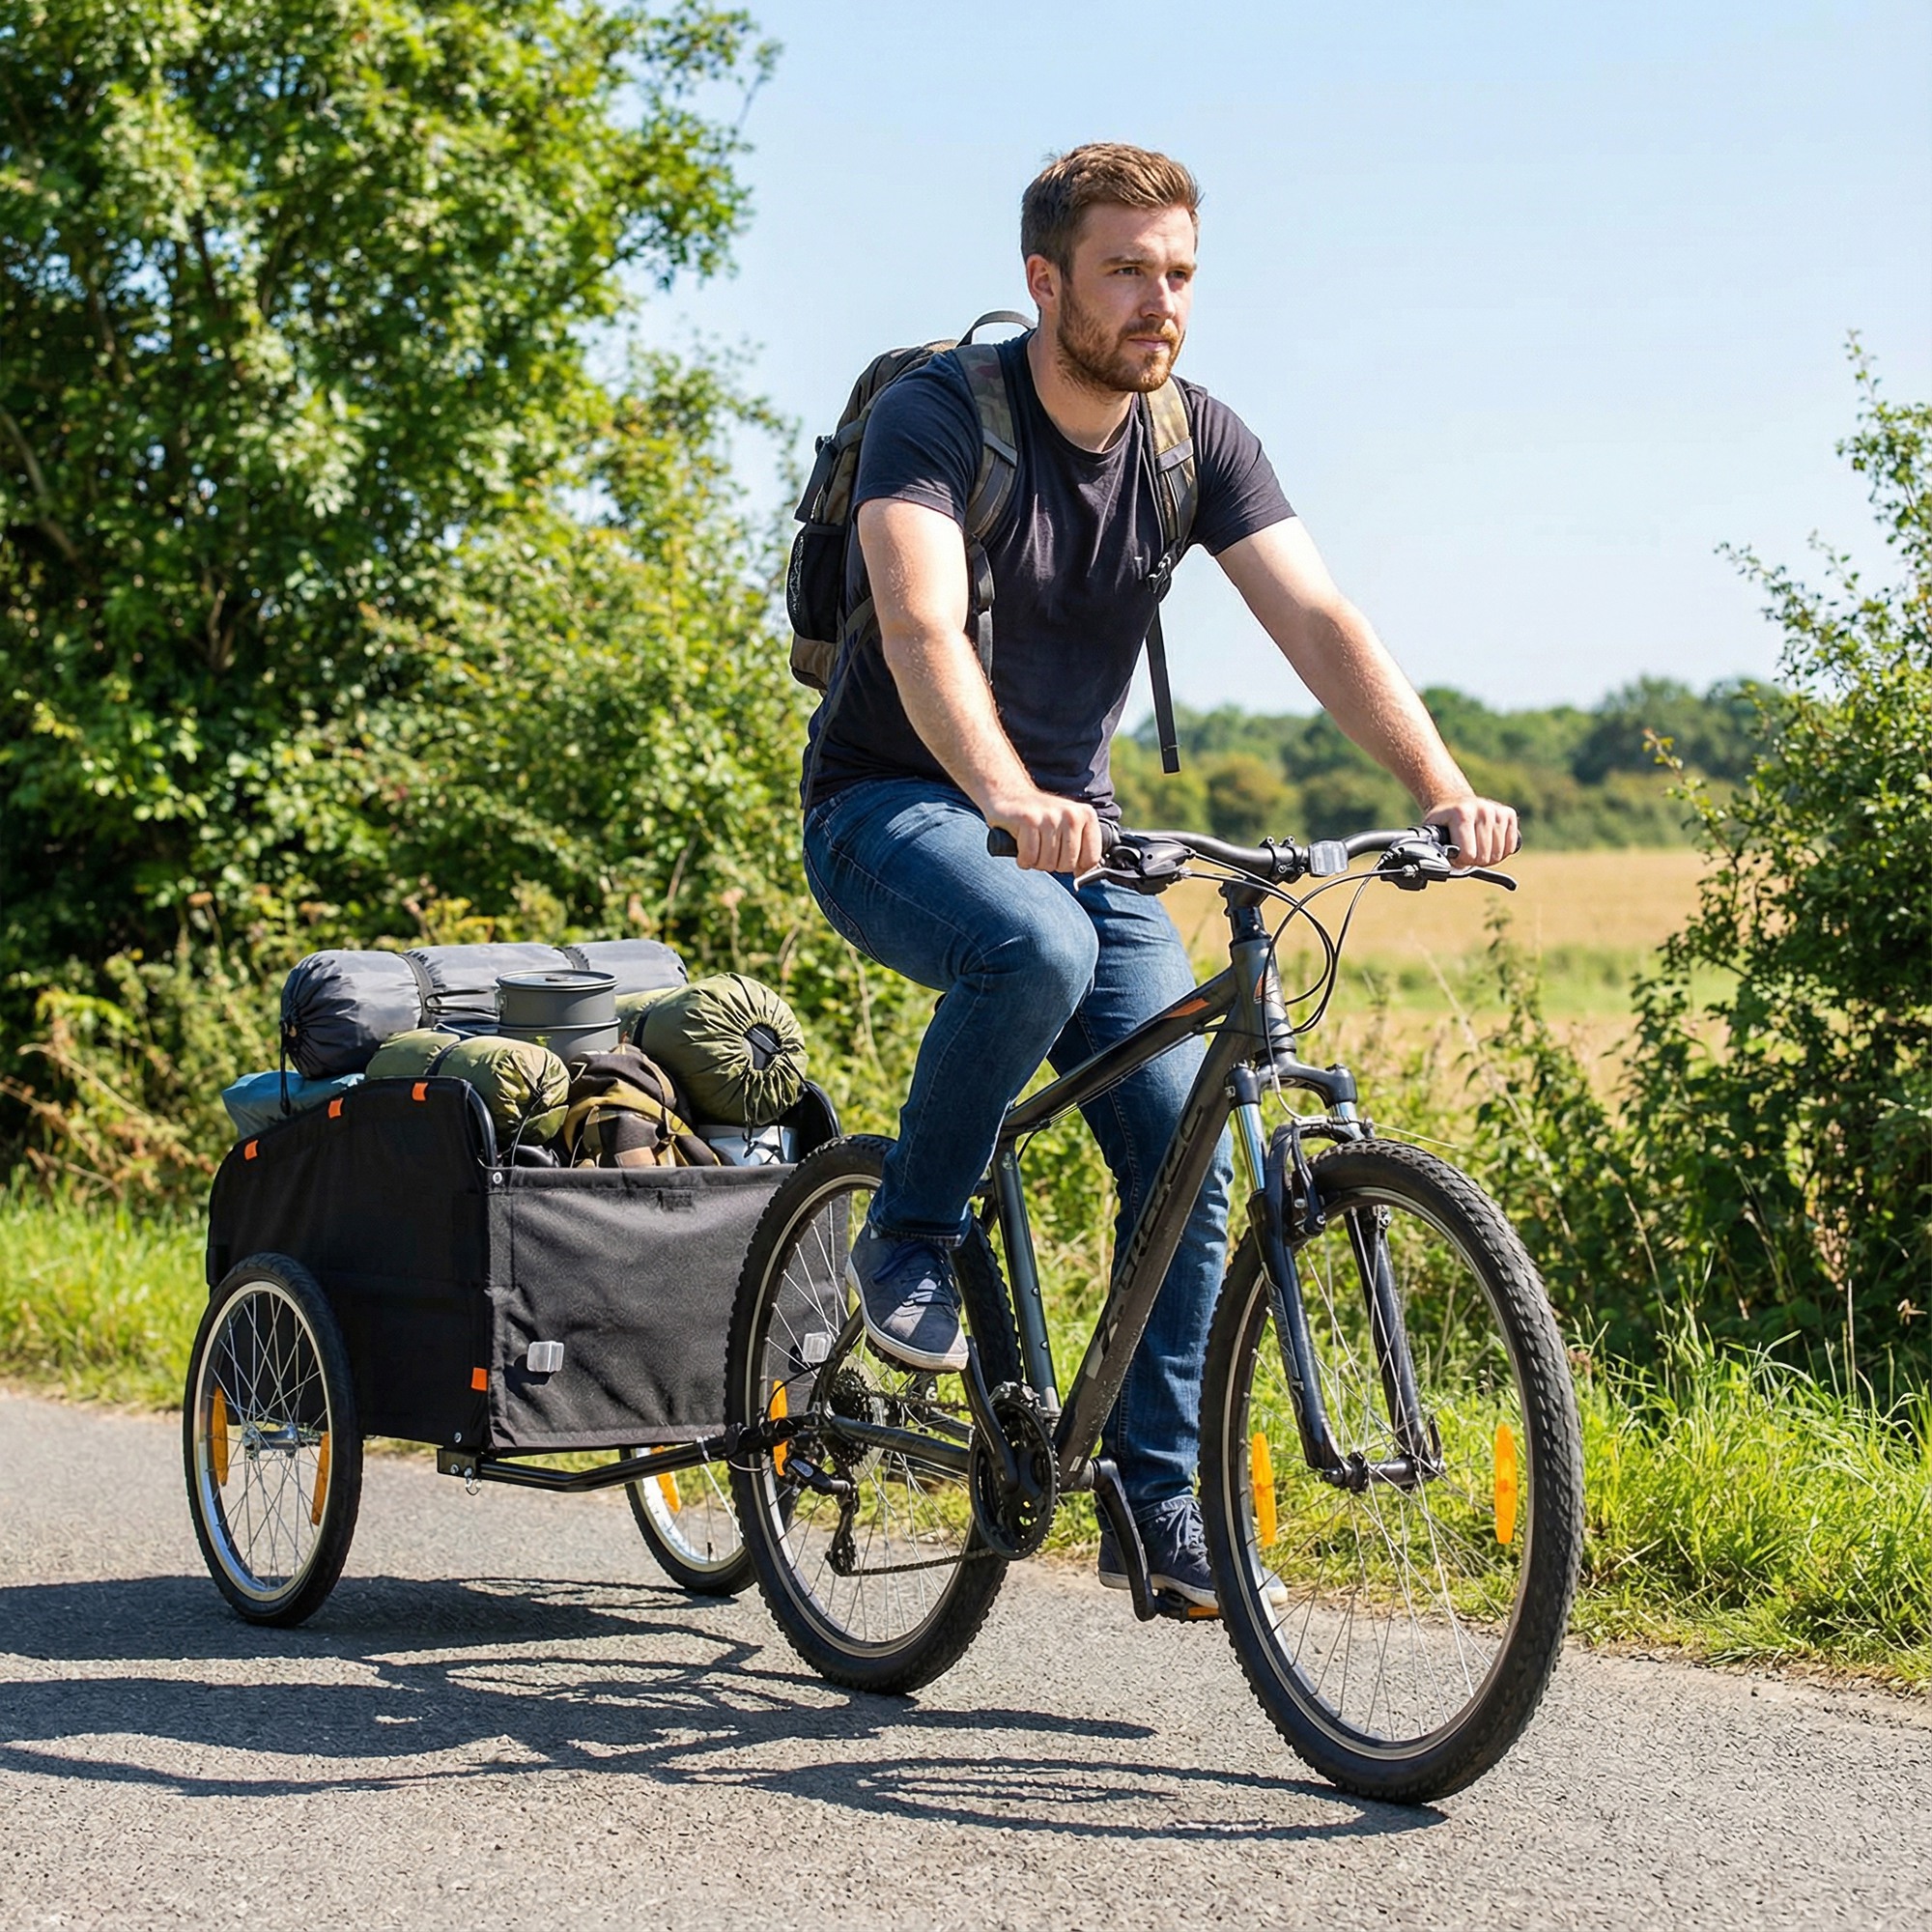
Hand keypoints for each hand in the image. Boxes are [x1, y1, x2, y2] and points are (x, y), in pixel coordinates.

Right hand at [987, 789, 1103, 874]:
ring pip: (1047, 863)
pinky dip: (1023, 859)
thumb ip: (1082, 847)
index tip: (1064, 857)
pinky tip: (1021, 846)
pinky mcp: (1029, 820)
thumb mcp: (1068, 826)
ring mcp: (1050, 817)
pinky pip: (1029, 857)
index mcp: (1086, 815)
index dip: (1076, 866)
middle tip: (1043, 848)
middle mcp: (1071, 814)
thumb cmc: (1040, 817)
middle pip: (1067, 865)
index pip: (1091, 859)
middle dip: (1052, 864)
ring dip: (1035, 861)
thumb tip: (1084, 875)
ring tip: (1032, 844)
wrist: (1010, 795)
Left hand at [1423, 795, 1519, 869]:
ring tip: (1476, 847)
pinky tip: (1489, 843)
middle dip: (1474, 861)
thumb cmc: (1443, 822)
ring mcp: (1497, 811)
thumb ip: (1432, 849)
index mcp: (1461, 814)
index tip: (1455, 854)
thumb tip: (1432, 866)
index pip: (1469, 855)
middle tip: (1466, 851)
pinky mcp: (1509, 813)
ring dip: (1487, 857)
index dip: (1460, 861)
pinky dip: (1501, 851)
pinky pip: (1511, 846)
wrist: (1455, 802)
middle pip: (1485, 857)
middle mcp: (1482, 810)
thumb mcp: (1432, 833)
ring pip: (1499, 854)